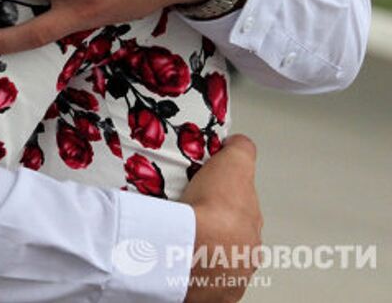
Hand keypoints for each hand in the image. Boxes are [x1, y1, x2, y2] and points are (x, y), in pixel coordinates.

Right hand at [181, 134, 261, 302]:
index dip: (226, 196)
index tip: (210, 192)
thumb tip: (240, 143)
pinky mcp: (206, 290)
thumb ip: (241, 149)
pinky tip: (178, 250)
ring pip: (214, 254)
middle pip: (229, 232)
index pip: (243, 209)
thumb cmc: (214, 208)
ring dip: (202, 243)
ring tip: (182, 230)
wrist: (193, 246)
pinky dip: (189, 263)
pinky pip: (197, 275)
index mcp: (254, 226)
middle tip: (191, 210)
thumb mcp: (235, 160)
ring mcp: (227, 274)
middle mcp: (246, 253)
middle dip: (214, 221)